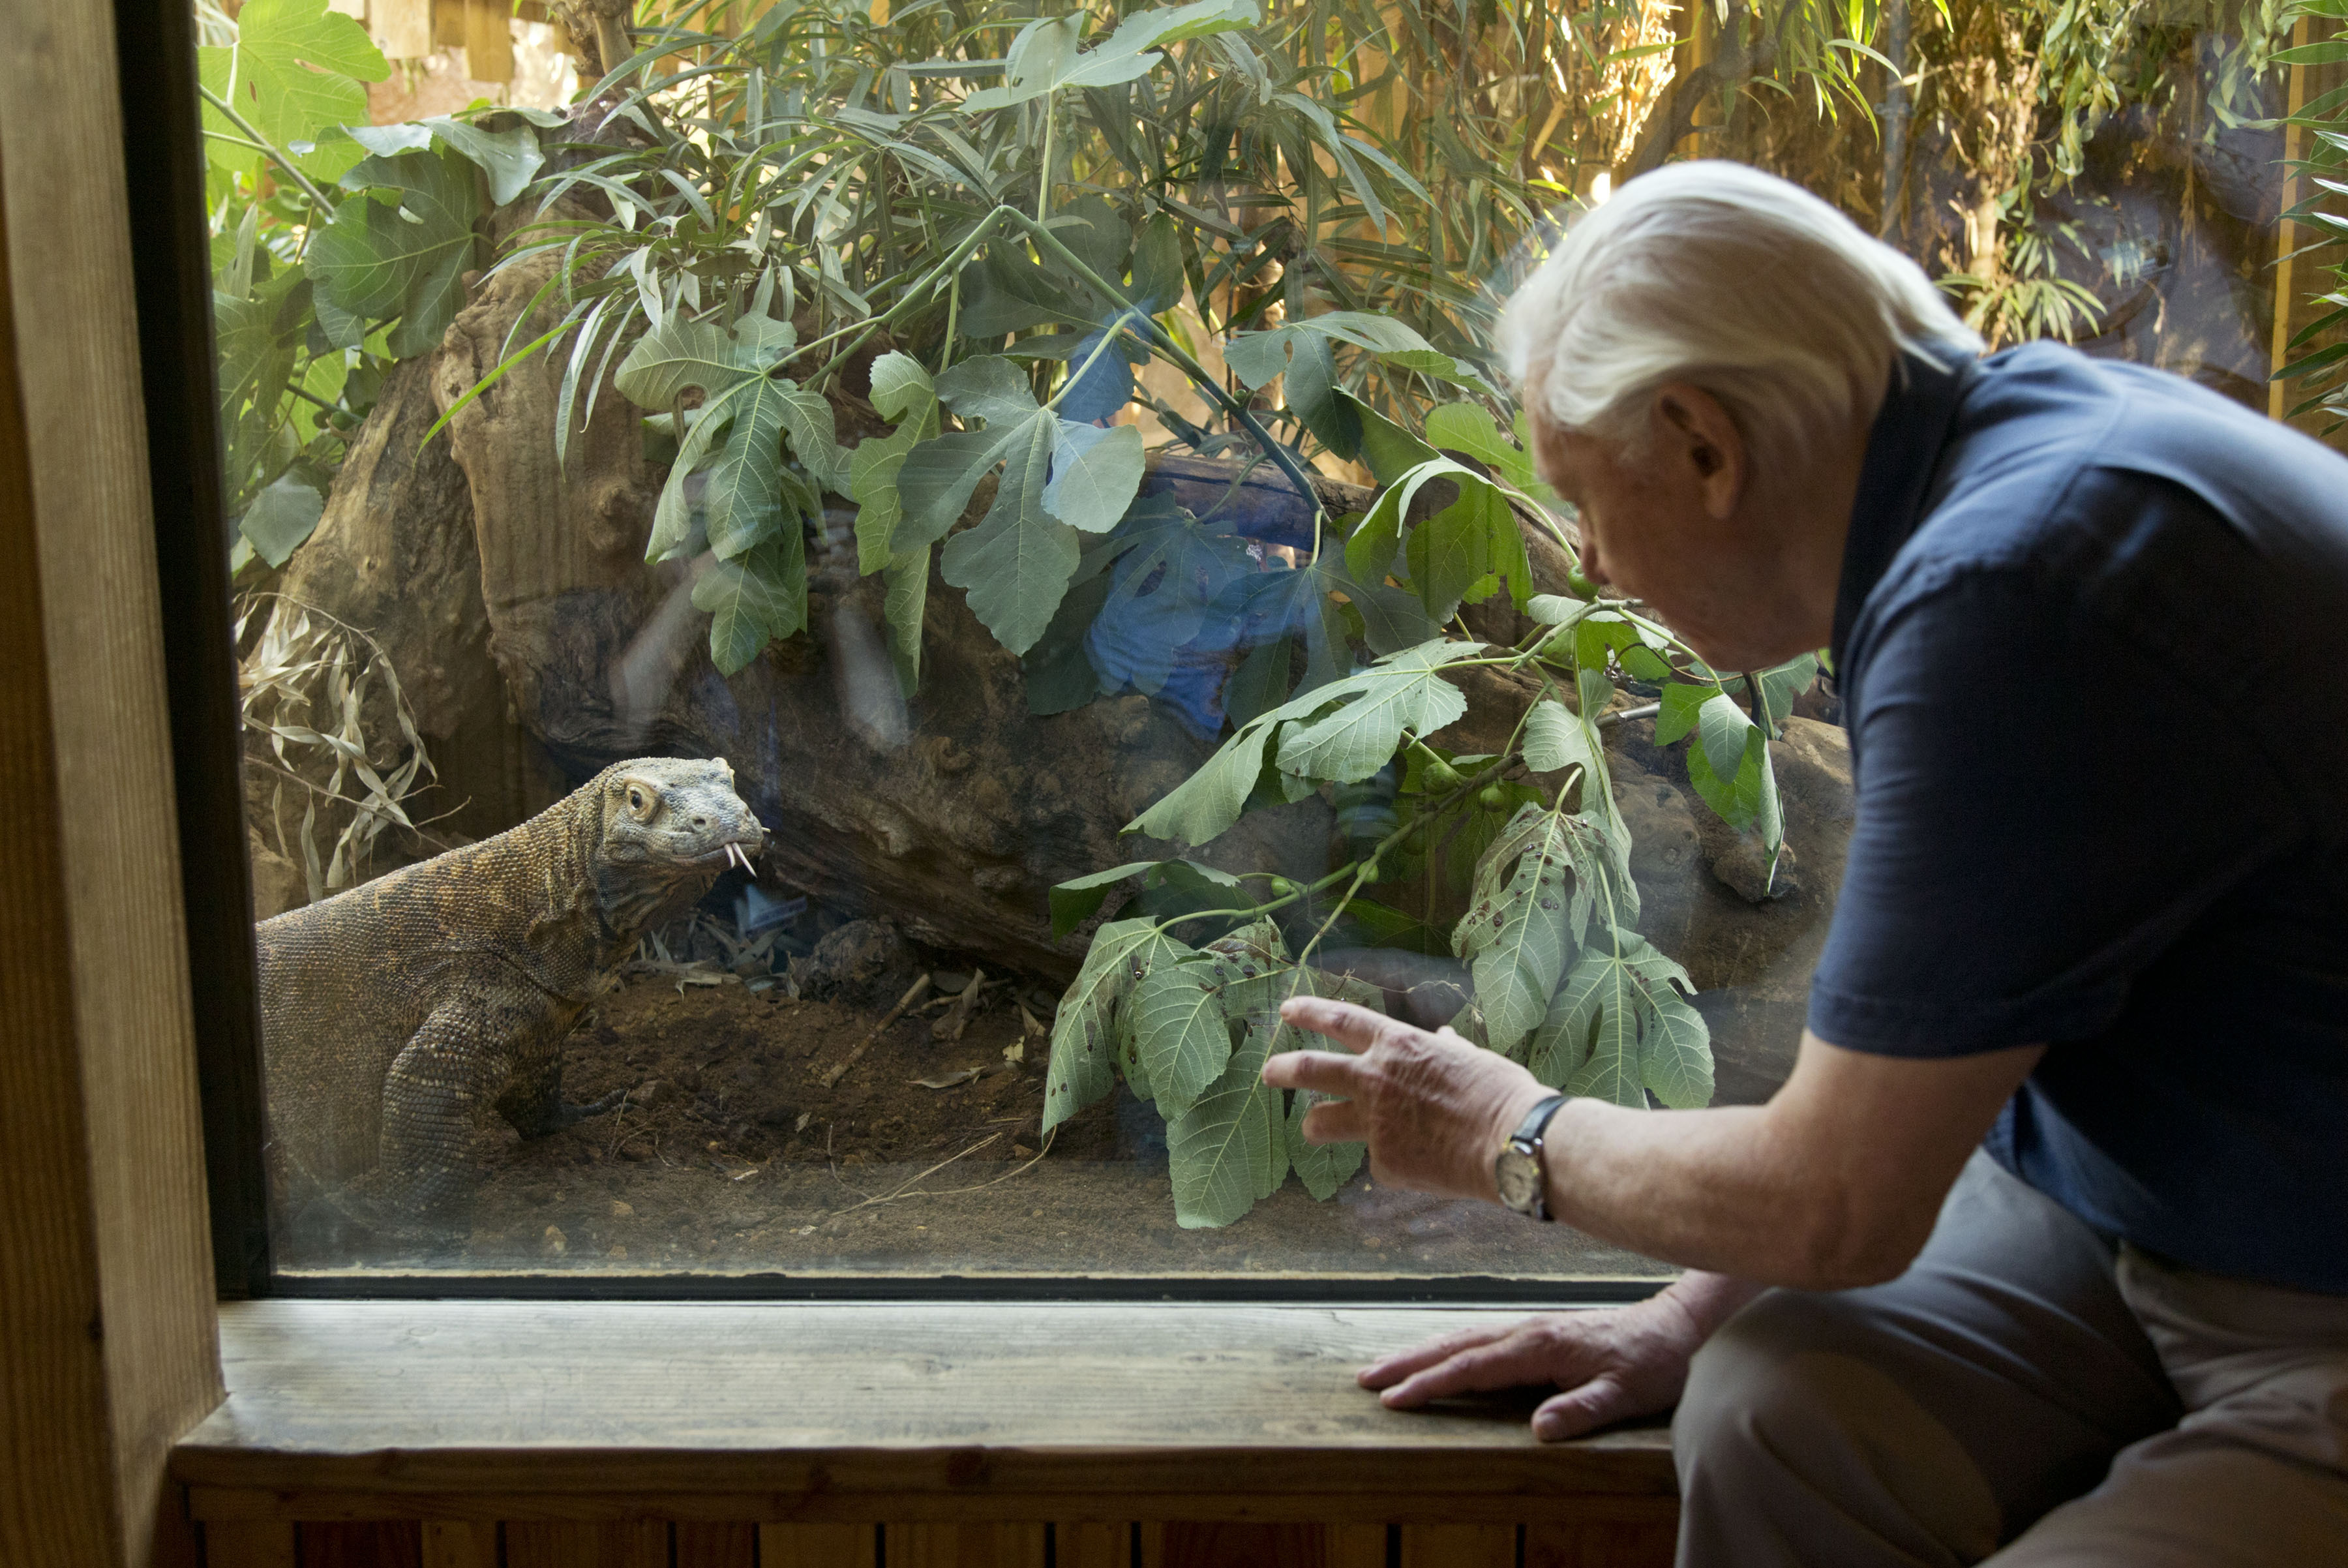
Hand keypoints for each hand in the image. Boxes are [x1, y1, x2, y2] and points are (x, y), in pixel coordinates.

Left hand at [1261, 997, 1551, 1202]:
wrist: (1512, 1143)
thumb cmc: (1502, 1093)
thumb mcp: (1472, 1058)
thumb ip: (1446, 1049)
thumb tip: (1444, 1038)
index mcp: (1397, 1045)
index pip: (1340, 1019)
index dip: (1310, 1012)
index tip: (1288, 1011)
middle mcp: (1375, 1079)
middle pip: (1312, 1070)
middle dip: (1284, 1069)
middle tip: (1268, 1072)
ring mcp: (1375, 1124)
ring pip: (1322, 1123)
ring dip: (1314, 1124)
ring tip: (1310, 1129)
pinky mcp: (1384, 1163)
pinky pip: (1378, 1161)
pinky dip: (1393, 1160)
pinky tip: (1420, 1164)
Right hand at [1360, 1292, 1710, 1441]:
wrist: (1671, 1327)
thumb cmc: (1650, 1364)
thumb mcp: (1627, 1394)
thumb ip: (1583, 1410)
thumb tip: (1538, 1430)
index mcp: (1540, 1347)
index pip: (1474, 1368)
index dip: (1432, 1384)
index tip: (1395, 1399)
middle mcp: (1526, 1332)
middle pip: (1455, 1346)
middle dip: (1408, 1363)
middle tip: (1365, 1379)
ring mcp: (1527, 1329)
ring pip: (1462, 1338)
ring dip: (1421, 1352)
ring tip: (1384, 1367)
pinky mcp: (1533, 1332)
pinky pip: (1478, 1338)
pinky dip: (1446, 1346)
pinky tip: (1434, 1355)